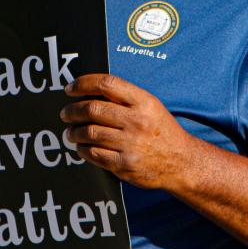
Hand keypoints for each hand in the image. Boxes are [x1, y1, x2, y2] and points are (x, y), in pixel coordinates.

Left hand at [60, 74, 192, 188]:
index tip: (70, 89)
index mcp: (143, 101)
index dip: (83, 84)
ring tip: (71, 132)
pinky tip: (81, 146)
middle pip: (92, 109)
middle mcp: (137, 121)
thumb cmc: (161, 130)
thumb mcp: (150, 106)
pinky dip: (82, 149)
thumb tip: (88, 91)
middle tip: (65, 113)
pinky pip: (93, 153)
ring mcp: (131, 144)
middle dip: (72, 110)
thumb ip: (124, 97)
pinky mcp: (125, 164)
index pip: (106, 84)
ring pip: (89, 132)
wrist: (181, 161)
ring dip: (74, 132)